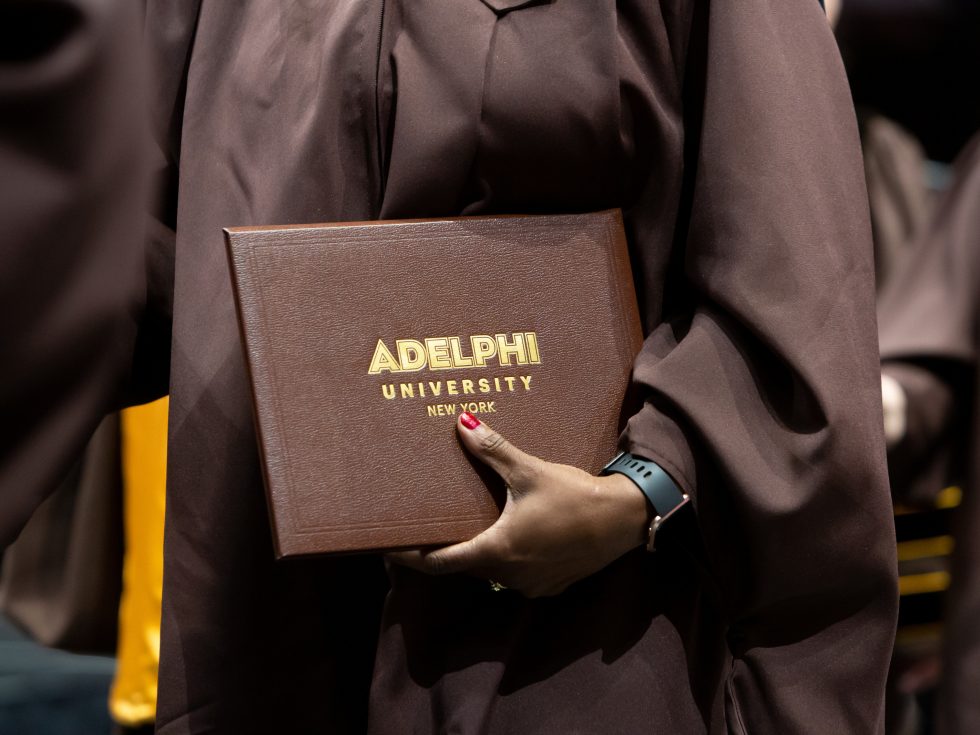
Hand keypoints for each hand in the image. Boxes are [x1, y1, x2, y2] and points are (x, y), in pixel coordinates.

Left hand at [387, 412, 651, 596]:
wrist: (625, 519)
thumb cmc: (574, 496)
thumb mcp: (530, 471)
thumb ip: (493, 451)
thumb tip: (463, 423)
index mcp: (496, 551)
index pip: (438, 563)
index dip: (410, 557)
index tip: (387, 549)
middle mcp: (508, 575)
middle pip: (463, 566)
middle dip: (442, 550)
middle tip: (424, 529)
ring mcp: (531, 584)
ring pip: (490, 570)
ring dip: (475, 552)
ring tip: (464, 527)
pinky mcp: (551, 583)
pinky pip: (515, 573)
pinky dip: (503, 557)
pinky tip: (506, 535)